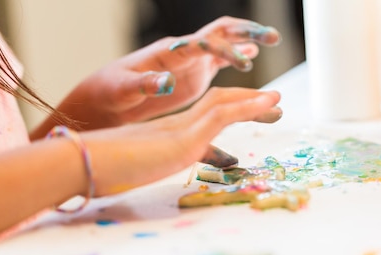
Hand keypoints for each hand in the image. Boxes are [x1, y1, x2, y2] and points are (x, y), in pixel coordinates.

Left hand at [53, 17, 281, 130]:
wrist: (107, 96)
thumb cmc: (111, 91)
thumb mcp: (124, 90)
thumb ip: (144, 84)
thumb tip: (165, 81)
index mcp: (169, 51)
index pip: (202, 43)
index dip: (224, 50)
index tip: (244, 63)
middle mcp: (184, 50)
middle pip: (219, 32)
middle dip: (246, 32)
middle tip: (272, 36)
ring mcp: (191, 60)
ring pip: (225, 42)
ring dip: (247, 39)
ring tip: (272, 39)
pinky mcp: (194, 73)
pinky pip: (221, 59)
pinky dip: (238, 56)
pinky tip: (254, 56)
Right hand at [82, 87, 281, 195]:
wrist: (74, 166)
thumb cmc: (90, 175)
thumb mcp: (125, 177)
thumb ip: (137, 173)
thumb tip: (130, 183)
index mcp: (161, 137)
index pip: (200, 119)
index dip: (225, 113)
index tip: (244, 117)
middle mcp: (172, 128)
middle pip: (215, 106)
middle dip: (244, 104)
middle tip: (270, 105)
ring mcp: (178, 130)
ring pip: (222, 104)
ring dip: (253, 102)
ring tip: (276, 101)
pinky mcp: (183, 138)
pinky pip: (223, 114)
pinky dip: (248, 107)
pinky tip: (268, 103)